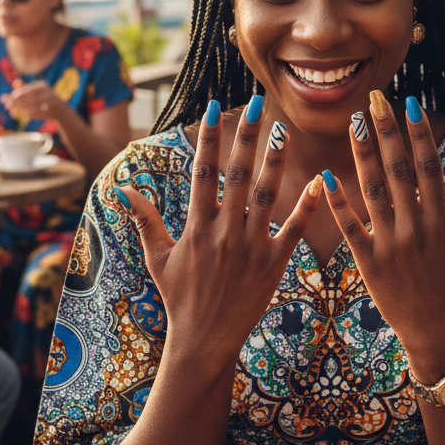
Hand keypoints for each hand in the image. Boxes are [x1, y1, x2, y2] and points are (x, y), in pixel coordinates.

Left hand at [1, 81, 62, 121]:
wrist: (60, 110)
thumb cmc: (41, 101)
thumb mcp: (30, 96)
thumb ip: (17, 96)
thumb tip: (2, 98)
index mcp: (42, 85)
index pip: (27, 89)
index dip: (17, 94)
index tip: (7, 100)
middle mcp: (48, 91)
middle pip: (30, 96)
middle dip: (18, 101)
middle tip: (7, 106)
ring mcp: (51, 101)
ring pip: (34, 104)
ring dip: (22, 108)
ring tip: (12, 112)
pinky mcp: (52, 110)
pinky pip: (39, 111)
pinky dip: (28, 113)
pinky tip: (21, 115)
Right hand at [117, 99, 322, 367]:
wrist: (203, 340)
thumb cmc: (179, 298)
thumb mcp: (157, 258)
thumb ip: (146, 220)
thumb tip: (125, 188)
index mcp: (196, 226)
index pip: (203, 172)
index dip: (208, 139)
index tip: (213, 108)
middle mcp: (224, 231)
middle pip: (236, 175)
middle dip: (246, 136)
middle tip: (256, 103)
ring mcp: (250, 247)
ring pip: (265, 196)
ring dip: (274, 162)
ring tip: (283, 130)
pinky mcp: (273, 265)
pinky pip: (293, 231)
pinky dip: (307, 207)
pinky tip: (319, 182)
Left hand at [322, 92, 444, 382]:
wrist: (437, 337)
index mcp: (441, 223)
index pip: (429, 168)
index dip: (420, 135)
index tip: (411, 104)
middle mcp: (414, 229)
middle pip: (398, 171)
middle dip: (386, 133)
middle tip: (374, 100)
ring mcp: (389, 246)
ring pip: (372, 192)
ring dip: (361, 155)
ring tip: (353, 123)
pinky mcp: (367, 264)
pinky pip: (349, 228)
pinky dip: (337, 203)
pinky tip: (325, 176)